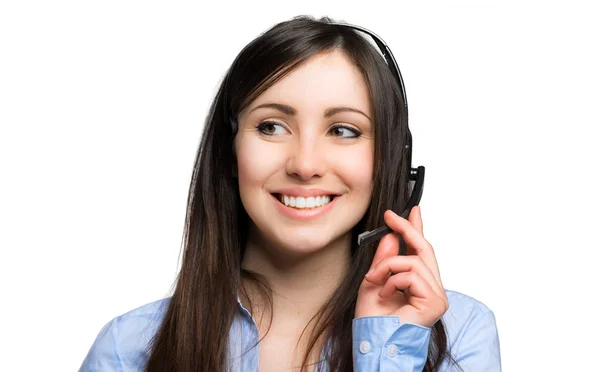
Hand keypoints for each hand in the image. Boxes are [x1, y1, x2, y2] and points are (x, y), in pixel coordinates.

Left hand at [354, 206, 448, 327]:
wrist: (373, 341)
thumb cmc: (373, 319)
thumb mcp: (374, 280)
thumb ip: (384, 260)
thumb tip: (390, 236)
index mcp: (418, 283)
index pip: (420, 251)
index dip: (416, 229)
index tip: (412, 210)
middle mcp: (432, 288)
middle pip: (424, 249)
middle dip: (406, 229)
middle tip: (390, 216)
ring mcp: (436, 296)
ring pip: (413, 261)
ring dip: (387, 267)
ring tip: (374, 280)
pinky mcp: (434, 302)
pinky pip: (411, 275)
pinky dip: (392, 281)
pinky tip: (385, 295)